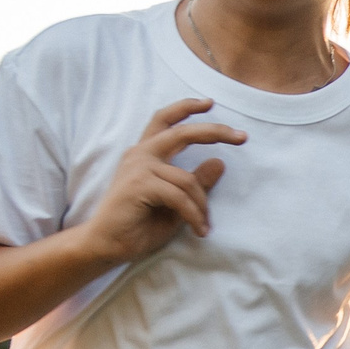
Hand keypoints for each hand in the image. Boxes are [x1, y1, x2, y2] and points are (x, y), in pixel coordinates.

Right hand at [82, 99, 246, 263]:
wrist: (107, 246)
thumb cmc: (139, 225)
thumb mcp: (177, 203)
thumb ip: (195, 183)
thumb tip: (220, 162)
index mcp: (146, 154)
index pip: (165, 121)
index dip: (186, 108)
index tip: (209, 102)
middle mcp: (141, 154)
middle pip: (181, 133)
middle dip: (214, 131)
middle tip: (242, 136)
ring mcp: (138, 168)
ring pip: (187, 180)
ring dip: (202, 206)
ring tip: (204, 226)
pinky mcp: (139, 185)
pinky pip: (180, 197)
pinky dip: (194, 216)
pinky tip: (199, 231)